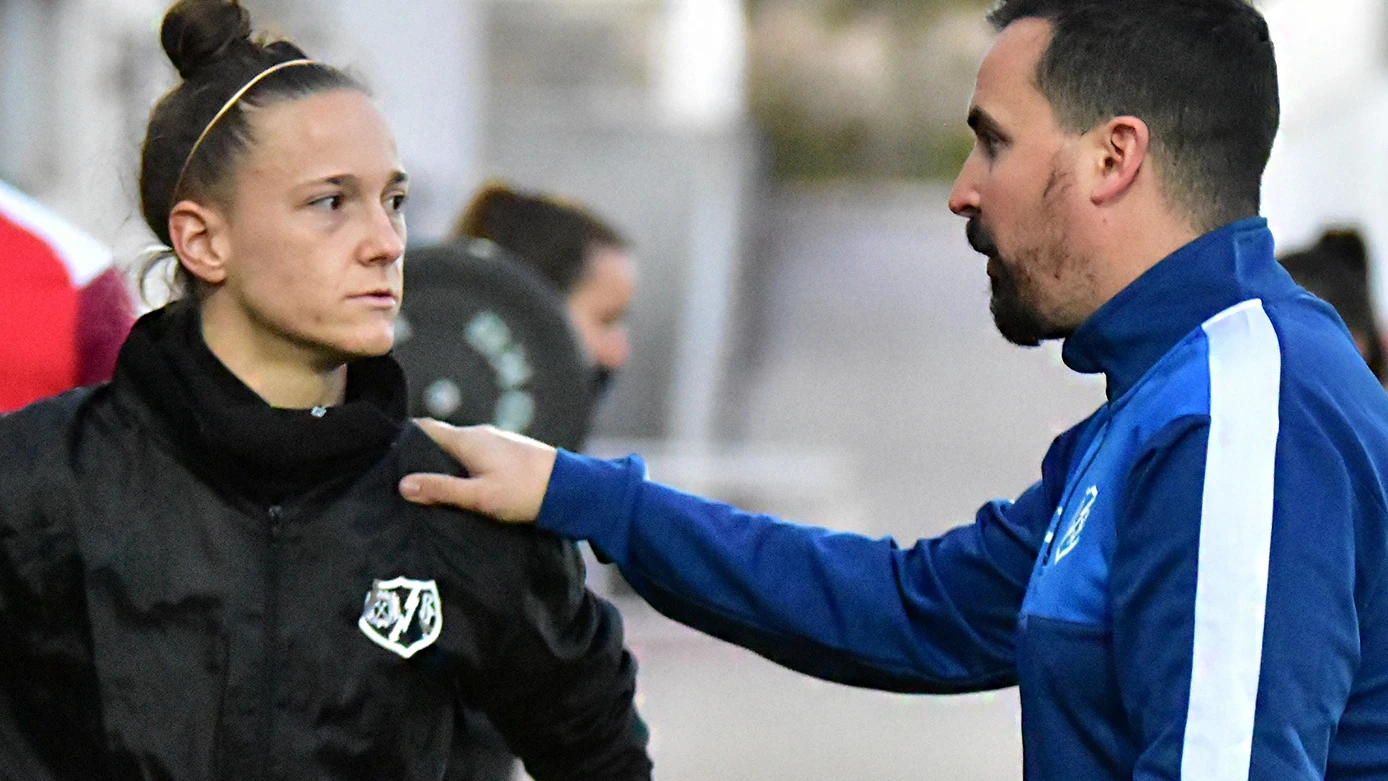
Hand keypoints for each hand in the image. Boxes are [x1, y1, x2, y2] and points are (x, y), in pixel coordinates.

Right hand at [399, 420, 557, 522]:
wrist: (571, 488)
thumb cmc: (524, 492)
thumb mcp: (479, 496)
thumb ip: (442, 490)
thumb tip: (402, 485)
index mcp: (468, 439)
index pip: (424, 428)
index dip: (402, 437)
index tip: (382, 453)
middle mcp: (480, 433)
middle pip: (440, 438)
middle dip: (419, 453)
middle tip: (398, 476)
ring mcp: (496, 441)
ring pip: (459, 447)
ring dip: (443, 461)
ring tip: (427, 485)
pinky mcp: (508, 452)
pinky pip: (475, 454)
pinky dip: (462, 465)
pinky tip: (461, 485)